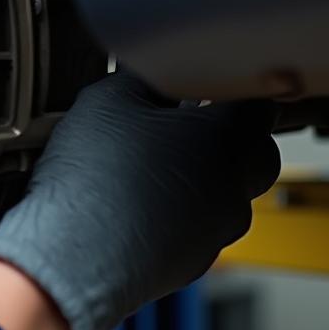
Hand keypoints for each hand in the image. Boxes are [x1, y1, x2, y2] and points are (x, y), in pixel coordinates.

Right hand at [0, 73, 279, 329]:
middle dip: (226, 132)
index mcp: (227, 140)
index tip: (202, 80)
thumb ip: (143, 76)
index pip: (256, 102)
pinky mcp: (191, 260)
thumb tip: (152, 69)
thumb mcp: (108, 97)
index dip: (228, 86)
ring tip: (148, 157)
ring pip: (226, 191)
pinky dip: (176, 207)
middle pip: (253, 151)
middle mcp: (233, 188)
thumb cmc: (94, 179)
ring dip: (199, 171)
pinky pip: (197, 223)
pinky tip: (134, 195)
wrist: (73, 253)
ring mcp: (215, 230)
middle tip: (182, 117)